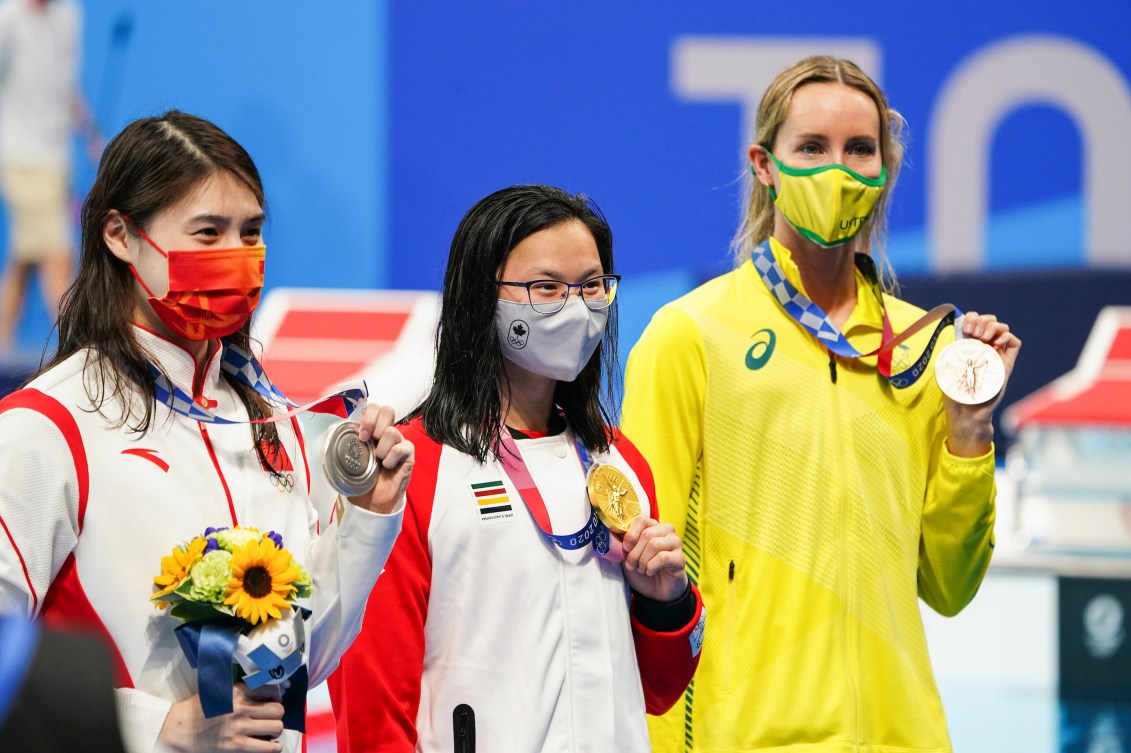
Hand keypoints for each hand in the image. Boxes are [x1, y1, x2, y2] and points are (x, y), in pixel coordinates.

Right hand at [158, 683, 283, 751]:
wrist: (179, 730)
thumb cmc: (199, 709)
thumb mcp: (220, 691)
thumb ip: (242, 690)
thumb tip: (268, 692)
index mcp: (236, 692)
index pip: (271, 689)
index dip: (276, 695)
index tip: (272, 699)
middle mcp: (240, 708)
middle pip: (278, 709)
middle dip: (277, 713)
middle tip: (271, 717)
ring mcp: (239, 728)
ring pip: (277, 727)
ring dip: (276, 729)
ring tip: (270, 730)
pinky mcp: (237, 746)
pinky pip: (268, 748)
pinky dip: (274, 747)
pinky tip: (270, 745)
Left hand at [348, 403, 413, 514]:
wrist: (371, 500)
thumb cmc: (360, 479)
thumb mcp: (348, 457)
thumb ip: (347, 441)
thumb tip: (338, 430)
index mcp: (372, 430)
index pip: (375, 408)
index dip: (368, 416)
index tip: (361, 434)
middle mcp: (386, 432)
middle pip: (388, 410)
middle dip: (374, 425)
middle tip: (367, 441)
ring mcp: (399, 442)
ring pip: (392, 431)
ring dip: (381, 448)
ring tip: (379, 461)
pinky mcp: (408, 453)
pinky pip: (402, 447)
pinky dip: (392, 458)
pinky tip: (388, 467)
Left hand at [619, 517, 688, 602]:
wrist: (655, 591)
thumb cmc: (641, 569)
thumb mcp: (627, 555)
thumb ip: (622, 542)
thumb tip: (612, 531)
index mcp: (653, 526)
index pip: (641, 520)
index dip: (630, 534)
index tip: (625, 548)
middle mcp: (666, 531)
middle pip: (646, 534)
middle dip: (634, 553)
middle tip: (632, 565)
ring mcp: (675, 543)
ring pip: (654, 544)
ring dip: (642, 561)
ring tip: (642, 569)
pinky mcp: (680, 558)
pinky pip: (663, 557)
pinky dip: (651, 567)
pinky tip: (651, 572)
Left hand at [944, 311, 1021, 457]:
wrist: (967, 412)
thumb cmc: (954, 393)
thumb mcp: (945, 369)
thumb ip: (947, 354)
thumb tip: (947, 338)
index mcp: (969, 346)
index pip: (976, 322)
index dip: (973, 318)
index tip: (966, 327)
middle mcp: (985, 348)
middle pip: (990, 321)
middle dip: (983, 320)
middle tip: (974, 333)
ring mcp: (997, 355)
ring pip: (1002, 329)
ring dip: (993, 326)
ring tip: (983, 338)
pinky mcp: (1007, 365)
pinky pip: (1014, 343)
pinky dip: (1007, 336)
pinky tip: (995, 344)